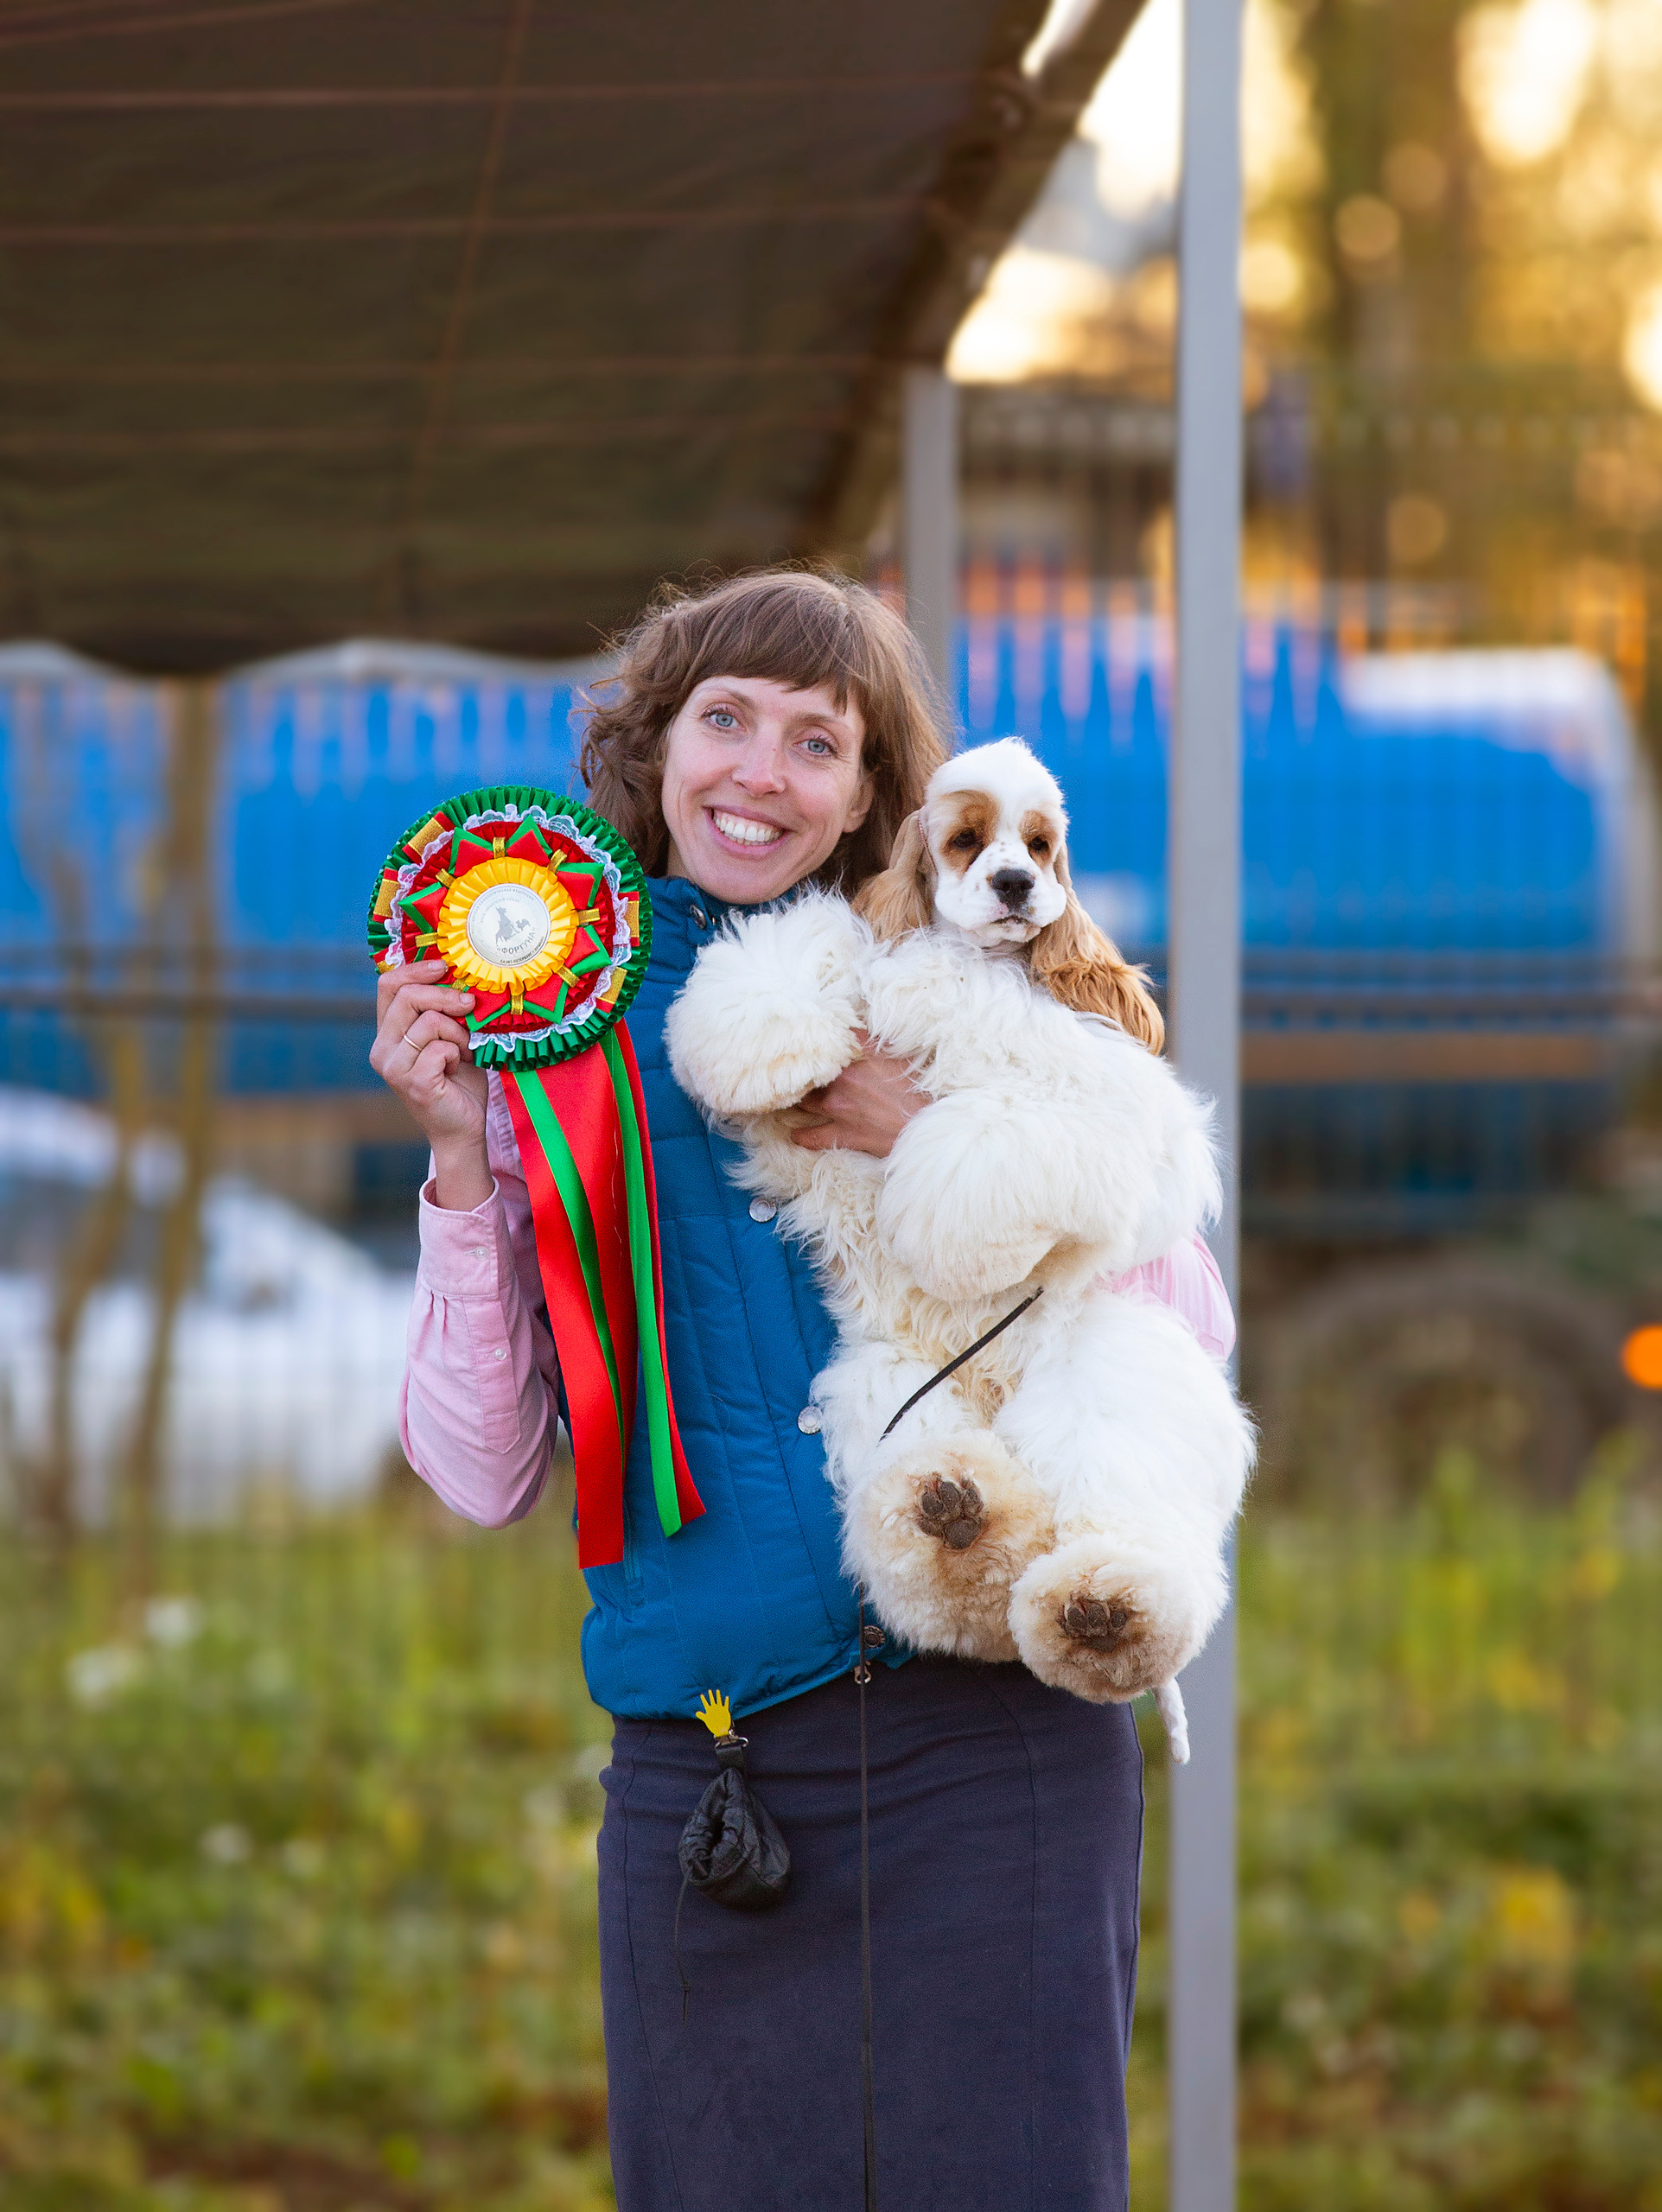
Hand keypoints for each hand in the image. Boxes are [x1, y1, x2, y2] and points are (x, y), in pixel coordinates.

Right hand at [369, 959, 492, 1210]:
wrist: (464, 1127)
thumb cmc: (460, 1081)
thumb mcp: (450, 1036)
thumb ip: (444, 1009)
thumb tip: (458, 973)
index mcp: (387, 1034)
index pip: (388, 986)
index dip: (415, 969)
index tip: (444, 966)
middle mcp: (382, 1049)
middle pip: (406, 997)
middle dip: (445, 995)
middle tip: (469, 1005)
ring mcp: (393, 1067)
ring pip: (428, 1021)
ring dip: (457, 1032)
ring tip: (464, 1050)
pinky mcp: (413, 1082)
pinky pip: (440, 1047)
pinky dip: (458, 1052)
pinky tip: (459, 1067)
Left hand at [790, 1033, 925, 1158]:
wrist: (929, 1124)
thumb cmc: (919, 1088)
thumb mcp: (899, 1054)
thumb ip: (872, 1040)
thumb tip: (852, 1027)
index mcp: (856, 1056)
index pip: (824, 1043)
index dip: (812, 1041)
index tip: (801, 1040)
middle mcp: (842, 1080)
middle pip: (809, 1072)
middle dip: (801, 1071)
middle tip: (791, 1070)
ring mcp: (840, 1108)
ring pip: (804, 1101)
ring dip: (796, 1099)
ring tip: (787, 1097)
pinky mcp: (845, 1134)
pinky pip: (813, 1137)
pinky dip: (801, 1135)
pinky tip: (795, 1133)